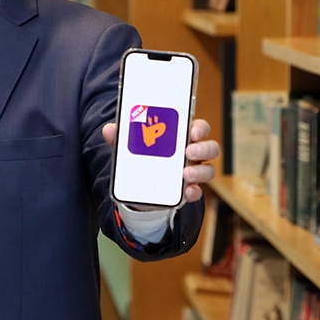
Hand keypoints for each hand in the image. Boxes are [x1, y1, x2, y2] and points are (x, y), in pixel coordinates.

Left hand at [102, 118, 219, 203]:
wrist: (140, 189)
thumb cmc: (143, 159)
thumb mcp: (131, 148)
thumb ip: (122, 138)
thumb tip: (109, 129)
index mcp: (181, 137)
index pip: (199, 128)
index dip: (200, 127)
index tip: (193, 130)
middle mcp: (192, 154)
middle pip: (210, 147)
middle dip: (203, 148)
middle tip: (188, 151)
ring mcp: (192, 172)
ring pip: (209, 169)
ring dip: (200, 171)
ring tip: (185, 174)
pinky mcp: (187, 191)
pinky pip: (198, 192)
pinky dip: (194, 191)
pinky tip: (186, 191)